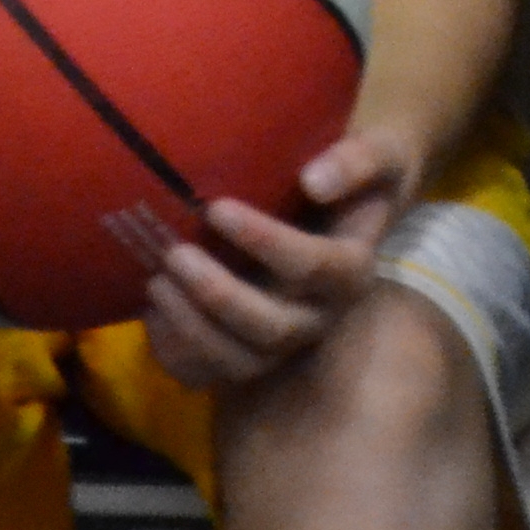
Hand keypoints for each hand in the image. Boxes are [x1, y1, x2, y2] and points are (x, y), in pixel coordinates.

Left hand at [102, 123, 415, 390]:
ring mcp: (282, 342)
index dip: (263, 242)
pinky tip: (152, 314)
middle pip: (270, 329)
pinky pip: (208, 374)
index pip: (310, 267)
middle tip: (175, 254)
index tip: (217, 207)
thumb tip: (313, 180)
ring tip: (156, 282)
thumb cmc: (353, 176)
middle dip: (218, 296)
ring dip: (192, 328)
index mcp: (350, 271)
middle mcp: (318, 317)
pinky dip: (174, 354)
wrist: (340, 210)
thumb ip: (357, 161)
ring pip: (237, 361)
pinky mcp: (248, 352)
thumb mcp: (377, 154)